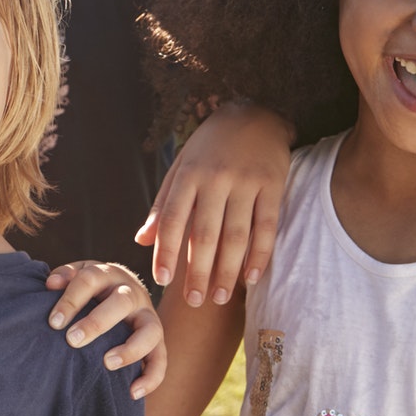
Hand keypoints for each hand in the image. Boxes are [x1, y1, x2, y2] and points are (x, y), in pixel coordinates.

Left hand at [45, 261, 166, 397]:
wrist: (122, 289)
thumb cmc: (91, 288)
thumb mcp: (78, 275)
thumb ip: (65, 277)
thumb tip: (51, 284)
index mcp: (108, 274)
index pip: (91, 280)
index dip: (72, 300)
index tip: (54, 322)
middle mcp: (132, 293)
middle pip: (121, 302)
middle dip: (97, 322)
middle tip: (72, 341)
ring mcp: (148, 316)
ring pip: (150, 330)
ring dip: (130, 348)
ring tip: (107, 364)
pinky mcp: (158, 340)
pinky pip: (161, 359)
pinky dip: (151, 377)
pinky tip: (132, 393)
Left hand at [137, 101, 293, 306]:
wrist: (253, 114)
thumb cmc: (209, 148)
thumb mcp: (181, 167)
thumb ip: (162, 204)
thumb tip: (141, 241)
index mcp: (188, 175)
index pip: (172, 219)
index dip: (166, 251)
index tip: (162, 280)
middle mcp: (215, 178)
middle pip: (204, 234)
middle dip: (197, 271)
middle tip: (193, 301)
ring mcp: (246, 181)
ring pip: (236, 235)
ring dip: (227, 271)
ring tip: (220, 297)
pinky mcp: (273, 184)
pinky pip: (266, 226)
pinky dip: (260, 255)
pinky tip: (251, 277)